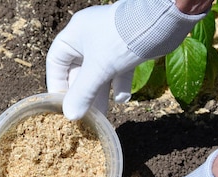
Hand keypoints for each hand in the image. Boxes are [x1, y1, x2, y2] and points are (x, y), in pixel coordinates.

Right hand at [46, 0, 206, 119]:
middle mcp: (89, 37)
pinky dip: (119, 86)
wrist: (162, 19)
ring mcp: (108, 43)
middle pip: (78, 71)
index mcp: (74, 35)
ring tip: (101, 116)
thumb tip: (70, 115)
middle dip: (82, 94)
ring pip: (99, 74)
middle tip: (83, 116)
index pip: (56, 62)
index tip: (60, 106)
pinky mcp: (127, 48)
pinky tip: (122, 99)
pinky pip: (118, 71)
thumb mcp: (99, 69)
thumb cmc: (121, 38)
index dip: (56, 85)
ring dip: (100, 94)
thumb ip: (83, 93)